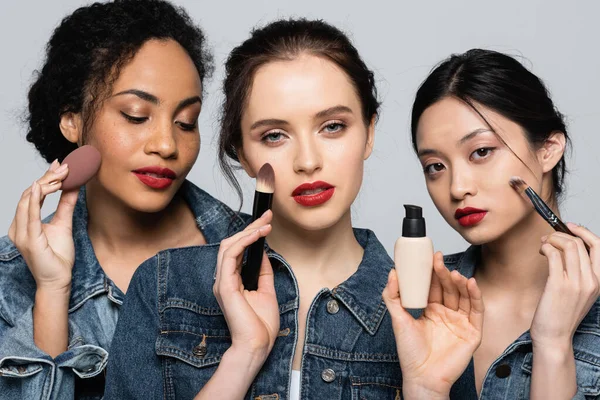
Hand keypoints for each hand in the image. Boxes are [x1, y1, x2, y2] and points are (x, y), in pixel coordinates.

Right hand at [8, 160, 77, 291]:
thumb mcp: (64, 224)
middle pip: (30, 194)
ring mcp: (21, 233)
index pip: (32, 194)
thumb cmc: (58, 256)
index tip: (59, 164)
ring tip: (61, 175)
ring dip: (45, 185)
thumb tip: (74, 186)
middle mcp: (18, 226)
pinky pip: (29, 215)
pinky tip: (39, 186)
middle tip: (64, 167)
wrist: (57, 280)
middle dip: (47, 178)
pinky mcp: (28, 239)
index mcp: (24, 222)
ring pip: (28, 200)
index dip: (45, 178)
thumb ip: (66, 205)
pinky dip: (34, 200)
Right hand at [213, 210, 279, 361]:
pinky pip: (230, 256)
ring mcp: (222, 282)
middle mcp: (224, 279)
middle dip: (250, 226)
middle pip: (232, 243)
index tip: (267, 222)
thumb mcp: (266, 290)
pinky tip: (257, 235)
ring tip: (266, 224)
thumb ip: (263, 271)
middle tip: (267, 215)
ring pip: (229, 246)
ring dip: (248, 231)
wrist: (257, 345)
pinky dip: (244, 242)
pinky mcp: (225, 286)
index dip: (251, 233)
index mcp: (232, 281)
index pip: (237, 250)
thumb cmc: (260, 324)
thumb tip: (264, 252)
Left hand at [382, 251, 483, 397]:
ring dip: (460, 283)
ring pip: (463, 296)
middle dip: (444, 273)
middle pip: (449, 289)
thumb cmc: (410, 353)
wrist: (422, 377)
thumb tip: (392, 273)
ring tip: (453, 273)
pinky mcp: (472, 332)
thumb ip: (392, 296)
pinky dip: (475, 296)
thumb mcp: (397, 319)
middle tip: (438, 260)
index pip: (434, 286)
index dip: (432, 272)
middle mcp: (447, 314)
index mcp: (431, 310)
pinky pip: (476, 310)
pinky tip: (470, 283)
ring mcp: (460, 322)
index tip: (429, 256)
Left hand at [530, 225, 599, 348]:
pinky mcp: (558, 284)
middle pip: (580, 243)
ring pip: (568, 245)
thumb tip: (568, 246)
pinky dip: (546, 247)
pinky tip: (541, 251)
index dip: (584, 232)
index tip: (570, 226)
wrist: (554, 337)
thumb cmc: (562, 313)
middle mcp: (592, 281)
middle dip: (561, 234)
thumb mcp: (579, 292)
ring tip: (543, 245)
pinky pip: (554, 254)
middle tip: (548, 238)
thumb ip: (579, 271)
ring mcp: (576, 282)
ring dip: (551, 239)